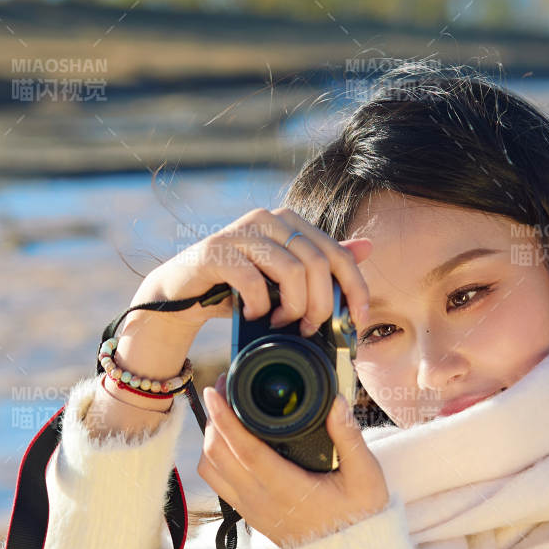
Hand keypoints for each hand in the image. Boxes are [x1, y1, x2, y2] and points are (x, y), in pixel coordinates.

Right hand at [127, 208, 374, 344]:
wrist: (182, 294)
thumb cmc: (236, 288)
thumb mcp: (282, 279)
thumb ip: (321, 263)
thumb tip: (367, 247)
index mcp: (289, 222)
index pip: (338, 254)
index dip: (355, 289)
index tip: (357, 322)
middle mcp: (268, 219)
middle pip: (318, 264)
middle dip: (320, 306)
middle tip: (307, 329)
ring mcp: (241, 231)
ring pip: (291, 272)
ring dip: (292, 308)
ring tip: (281, 324)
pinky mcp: (216, 250)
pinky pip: (254, 281)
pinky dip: (258, 307)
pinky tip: (252, 316)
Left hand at [197, 375, 390, 548]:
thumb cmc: (358, 517)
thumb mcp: (365, 477)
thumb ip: (350, 438)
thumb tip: (335, 402)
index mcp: (286, 489)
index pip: (244, 450)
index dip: (225, 419)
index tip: (215, 392)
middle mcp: (260, 500)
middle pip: (217, 455)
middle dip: (213, 419)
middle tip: (223, 390)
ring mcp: (250, 508)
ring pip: (210, 469)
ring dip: (209, 439)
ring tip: (223, 414)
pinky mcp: (248, 513)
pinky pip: (217, 483)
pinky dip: (213, 458)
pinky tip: (228, 442)